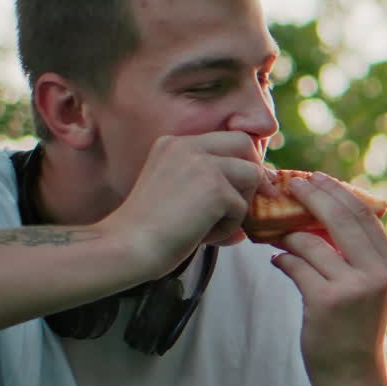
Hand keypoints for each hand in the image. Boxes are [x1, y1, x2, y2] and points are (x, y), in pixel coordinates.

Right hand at [101, 131, 275, 279]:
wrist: (127, 246)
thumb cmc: (146, 232)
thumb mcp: (175, 193)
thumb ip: (207, 184)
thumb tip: (259, 193)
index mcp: (172, 144)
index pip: (223, 139)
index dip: (239, 161)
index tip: (240, 187)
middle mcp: (187, 145)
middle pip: (244, 143)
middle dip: (252, 173)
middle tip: (245, 203)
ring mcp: (203, 164)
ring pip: (252, 175)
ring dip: (239, 206)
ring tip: (211, 228)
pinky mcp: (216, 188)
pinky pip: (242, 208)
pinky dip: (228, 229)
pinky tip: (202, 237)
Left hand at [270, 172, 386, 385]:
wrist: (351, 376)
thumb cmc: (354, 329)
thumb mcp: (366, 289)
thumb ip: (355, 255)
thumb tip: (322, 214)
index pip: (364, 215)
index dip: (338, 191)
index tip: (317, 178)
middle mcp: (376, 273)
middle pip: (341, 217)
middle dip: (313, 195)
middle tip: (291, 183)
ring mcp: (352, 288)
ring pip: (311, 242)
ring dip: (288, 233)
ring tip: (275, 231)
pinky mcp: (325, 302)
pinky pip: (296, 266)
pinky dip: (282, 261)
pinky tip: (276, 261)